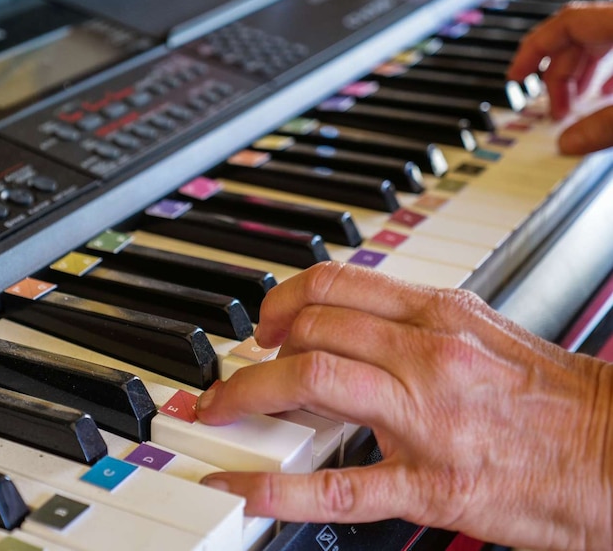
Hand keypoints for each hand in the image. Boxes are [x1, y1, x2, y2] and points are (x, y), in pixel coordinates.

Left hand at [196, 262, 612, 549]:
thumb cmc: (553, 398)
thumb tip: (348, 326)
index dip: (281, 301)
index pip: (334, 285)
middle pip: (311, 329)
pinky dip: (280, 487)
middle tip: (234, 377)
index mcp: (439, 316)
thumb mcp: (480, 335)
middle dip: (253, 355)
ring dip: (249, 397)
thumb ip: (412, 326)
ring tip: (222, 414)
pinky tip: (246, 488)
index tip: (263, 324)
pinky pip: (341, 485)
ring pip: (313, 381)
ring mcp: (427, 419)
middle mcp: (427, 355)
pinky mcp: (433, 484)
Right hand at [508, 0, 612, 153]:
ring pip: (603, 45)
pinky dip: (608, 76)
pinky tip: (606, 96)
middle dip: (559, 78)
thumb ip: (604, 128)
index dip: (533, 50)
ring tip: (574, 108)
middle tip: (554, 112)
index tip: (516, 76)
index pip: (565, 23)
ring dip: (582, 78)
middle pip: (580, 39)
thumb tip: (570, 143)